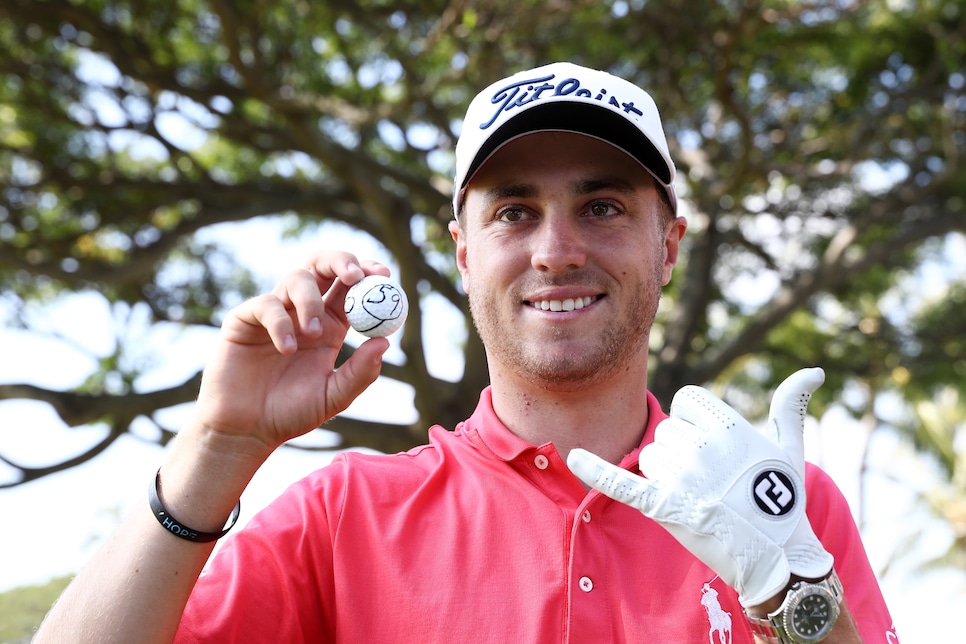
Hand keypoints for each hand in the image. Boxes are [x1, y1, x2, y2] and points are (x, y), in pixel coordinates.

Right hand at [192, 250, 390, 456]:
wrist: (246, 431)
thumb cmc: (290, 414)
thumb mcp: (333, 396)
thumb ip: (360, 373)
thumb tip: (385, 342)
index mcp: (330, 327)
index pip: (351, 288)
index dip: (367, 274)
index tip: (383, 276)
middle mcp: (303, 313)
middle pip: (323, 266)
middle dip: (341, 261)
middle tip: (354, 276)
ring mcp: (274, 313)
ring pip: (297, 278)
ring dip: (312, 300)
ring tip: (314, 332)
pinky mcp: (244, 319)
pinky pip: (266, 305)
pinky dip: (280, 322)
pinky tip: (285, 349)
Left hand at [567, 368, 833, 607]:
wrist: (776, 556)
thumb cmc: (782, 499)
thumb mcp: (789, 447)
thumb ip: (791, 405)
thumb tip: (813, 371)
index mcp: (728, 426)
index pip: (686, 403)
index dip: (697, 422)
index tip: (715, 447)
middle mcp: (703, 448)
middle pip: (667, 431)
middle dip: (683, 450)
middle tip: (712, 480)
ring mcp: (682, 478)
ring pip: (651, 455)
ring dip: (667, 472)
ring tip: (700, 495)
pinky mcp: (663, 506)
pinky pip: (621, 481)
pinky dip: (595, 470)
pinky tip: (572, 457)